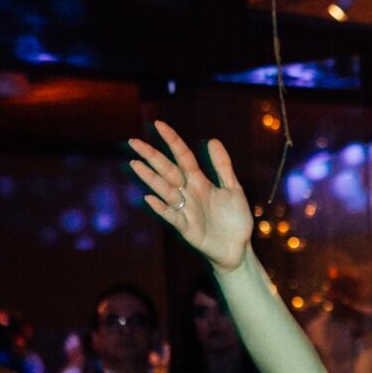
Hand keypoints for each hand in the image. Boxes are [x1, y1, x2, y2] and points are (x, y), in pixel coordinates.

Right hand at [128, 121, 255, 271]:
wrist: (238, 248)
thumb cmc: (234, 219)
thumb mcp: (233, 189)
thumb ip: (222, 166)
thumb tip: (212, 139)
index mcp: (200, 182)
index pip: (183, 156)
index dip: (172, 141)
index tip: (159, 124)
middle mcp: (189, 193)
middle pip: (168, 170)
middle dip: (152, 156)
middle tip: (133, 142)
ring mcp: (186, 210)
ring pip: (165, 190)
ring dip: (150, 178)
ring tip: (135, 164)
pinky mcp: (186, 228)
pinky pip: (172, 216)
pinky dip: (161, 207)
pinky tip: (150, 198)